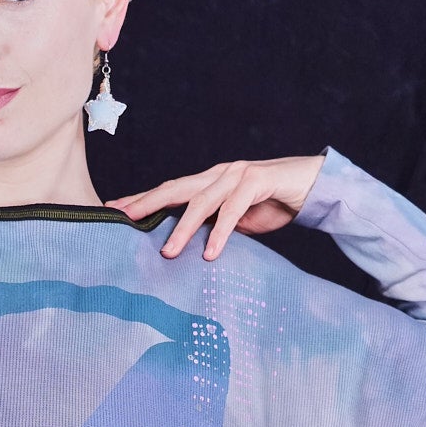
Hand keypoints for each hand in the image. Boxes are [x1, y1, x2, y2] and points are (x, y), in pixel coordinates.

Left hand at [106, 154, 326, 259]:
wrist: (312, 186)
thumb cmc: (273, 204)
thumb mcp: (236, 221)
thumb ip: (213, 228)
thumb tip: (189, 249)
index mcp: (209, 181)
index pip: (170, 191)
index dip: (142, 200)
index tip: (113, 212)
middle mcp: (218, 174)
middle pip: (175, 189)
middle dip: (146, 204)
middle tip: (122, 219)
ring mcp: (237, 175)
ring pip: (202, 202)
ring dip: (183, 228)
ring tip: (168, 251)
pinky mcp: (257, 182)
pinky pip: (234, 210)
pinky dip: (221, 233)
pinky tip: (210, 252)